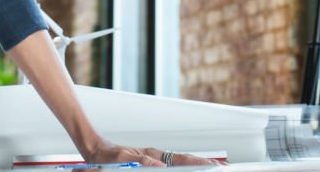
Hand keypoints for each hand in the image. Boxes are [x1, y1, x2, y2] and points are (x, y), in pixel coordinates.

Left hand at [85, 139, 224, 166]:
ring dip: (197, 164)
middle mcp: (157, 155)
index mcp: (153, 154)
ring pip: (181, 162)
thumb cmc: (108, 156)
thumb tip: (160, 165)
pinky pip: (173, 165)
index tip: (212, 164)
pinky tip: (190, 168)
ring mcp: (155, 159)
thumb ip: (141, 161)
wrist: (97, 151)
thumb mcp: (123, 159)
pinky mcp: (151, 163)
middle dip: (204, 162)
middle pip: (186, 160)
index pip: (181, 159)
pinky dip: (185, 165)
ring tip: (213, 167)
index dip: (198, 162)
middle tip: (222, 166)